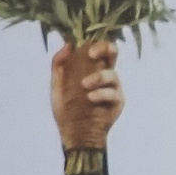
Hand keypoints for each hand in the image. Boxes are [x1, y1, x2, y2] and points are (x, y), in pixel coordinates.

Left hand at [51, 38, 124, 152]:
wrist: (75, 133)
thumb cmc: (66, 110)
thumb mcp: (57, 84)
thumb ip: (59, 64)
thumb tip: (68, 44)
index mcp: (91, 69)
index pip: (96, 49)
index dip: (93, 42)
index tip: (83, 45)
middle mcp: (105, 75)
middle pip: (113, 53)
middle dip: (105, 48)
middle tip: (92, 54)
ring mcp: (113, 88)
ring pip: (112, 74)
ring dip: (97, 77)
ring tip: (84, 86)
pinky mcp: (118, 101)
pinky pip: (113, 92)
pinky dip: (100, 93)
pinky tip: (90, 98)